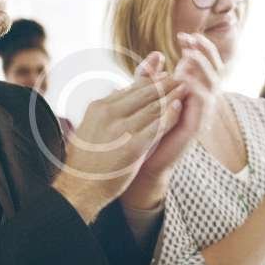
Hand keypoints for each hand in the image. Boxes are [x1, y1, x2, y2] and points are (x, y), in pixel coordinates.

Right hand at [53, 73, 185, 221]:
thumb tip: (115, 94)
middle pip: (142, 93)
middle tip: (178, 79)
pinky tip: (180, 109)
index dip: (149, 82)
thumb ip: (105, 111)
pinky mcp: (133, 146)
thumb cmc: (85, 160)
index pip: (129, 89)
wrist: (80, 187)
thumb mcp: (88, 127)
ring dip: (171, 96)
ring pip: (152, 107)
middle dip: (164, 84)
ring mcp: (121, 129)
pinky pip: (156, 126)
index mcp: (98, 107)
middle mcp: (108, 113)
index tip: (162, 78)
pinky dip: (170, 115)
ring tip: (184, 89)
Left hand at [120, 33, 221, 209]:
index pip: (204, 63)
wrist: (143, 161)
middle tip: (188, 39)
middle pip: (215, 69)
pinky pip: (202, 105)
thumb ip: (149, 77)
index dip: (198, 47)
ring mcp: (201, 114)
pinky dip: (196, 89)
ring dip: (202, 67)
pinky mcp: (196, 127)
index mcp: (193, 90)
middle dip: (203, 52)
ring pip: (212, 85)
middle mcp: (202, 100)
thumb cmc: (146, 128)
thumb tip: (156, 54)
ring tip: (187, 55)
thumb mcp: (145, 97)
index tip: (183, 34)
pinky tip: (183, 78)